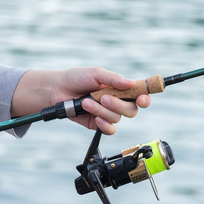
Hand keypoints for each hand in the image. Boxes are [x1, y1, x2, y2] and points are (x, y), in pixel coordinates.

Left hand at [11, 67, 150, 134]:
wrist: (58, 90)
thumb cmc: (76, 78)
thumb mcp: (96, 73)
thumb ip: (113, 79)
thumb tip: (130, 83)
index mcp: (120, 88)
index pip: (140, 94)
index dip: (145, 98)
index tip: (142, 98)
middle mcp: (117, 101)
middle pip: (132, 109)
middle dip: (118, 104)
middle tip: (103, 98)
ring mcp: (108, 114)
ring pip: (117, 118)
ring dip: (101, 111)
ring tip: (86, 102)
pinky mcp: (98, 124)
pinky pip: (109, 129)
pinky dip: (103, 124)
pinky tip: (94, 118)